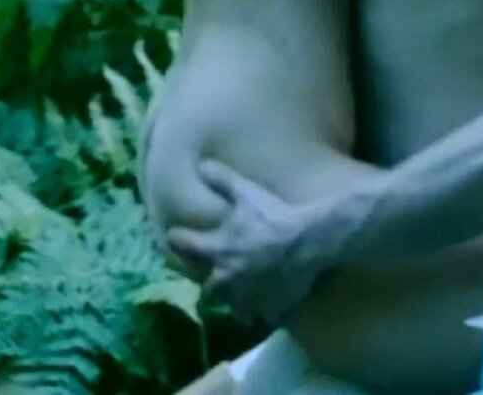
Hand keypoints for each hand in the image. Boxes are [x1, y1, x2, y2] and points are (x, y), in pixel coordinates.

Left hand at [163, 160, 328, 326]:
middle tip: (215, 276)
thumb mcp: (246, 193)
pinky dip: (263, 313)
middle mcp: (225, 277)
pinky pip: (261, 317)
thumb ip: (222, 180)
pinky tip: (269, 308)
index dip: (177, 240)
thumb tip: (202, 164)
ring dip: (237, 301)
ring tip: (244, 297)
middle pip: (207, 289)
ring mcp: (246, 296)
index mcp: (216, 250)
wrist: (309, 241)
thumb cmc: (274, 216)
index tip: (174, 237)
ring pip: (234, 307)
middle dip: (209, 284)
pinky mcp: (268, 309)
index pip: (183, 246)